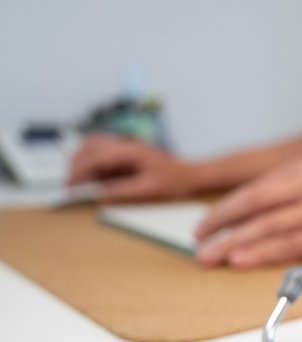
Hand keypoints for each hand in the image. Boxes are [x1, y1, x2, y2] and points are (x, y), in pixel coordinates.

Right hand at [67, 134, 194, 201]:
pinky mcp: (126, 152)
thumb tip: (99, 195)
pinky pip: (102, 151)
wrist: (190, 174)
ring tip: (80, 182)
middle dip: (76, 165)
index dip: (79, 171)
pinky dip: (92, 162)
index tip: (69, 186)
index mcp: (130, 151)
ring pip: (92, 145)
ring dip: (82, 161)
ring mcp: (125, 146)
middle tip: (70, 186)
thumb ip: (123, 191)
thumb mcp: (149, 189)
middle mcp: (125, 144)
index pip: (95, 157)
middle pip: (89, 147)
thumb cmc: (175, 180)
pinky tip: (94, 177)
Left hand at [194, 155, 301, 267]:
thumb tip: (261, 211)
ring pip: (265, 227)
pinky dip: (261, 253)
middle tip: (196, 242)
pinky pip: (288, 245)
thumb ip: (296, 189)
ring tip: (208, 258)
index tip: (207, 223)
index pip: (254, 188)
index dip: (226, 208)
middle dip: (219, 224)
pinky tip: (240, 261)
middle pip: (251, 205)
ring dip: (232, 244)